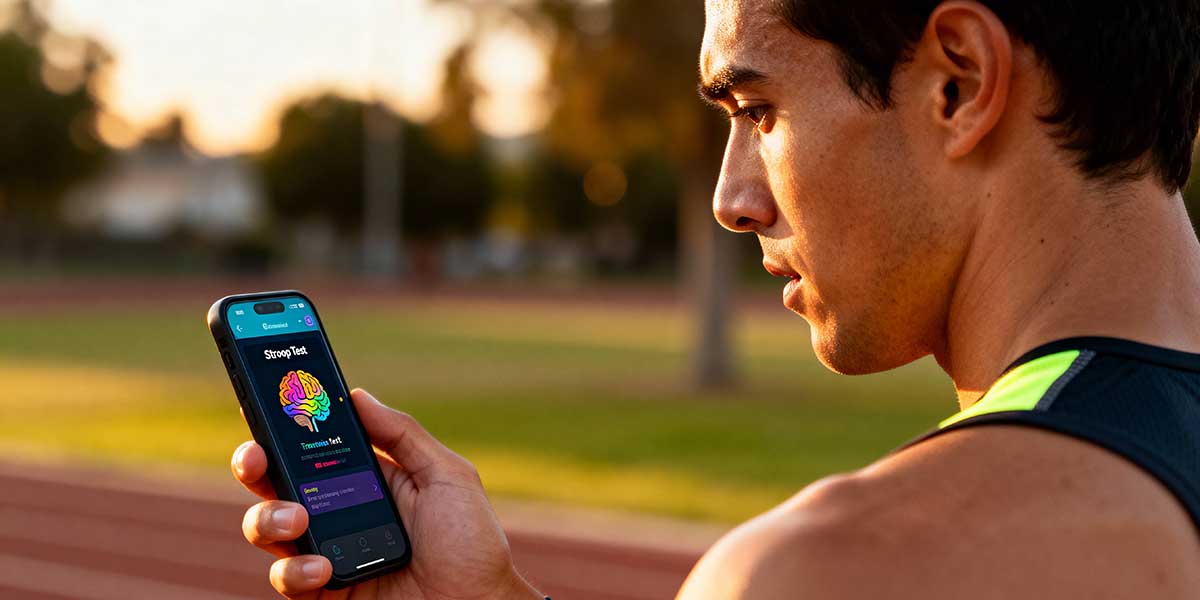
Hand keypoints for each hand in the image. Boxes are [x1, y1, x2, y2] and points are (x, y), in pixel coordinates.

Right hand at [231, 388, 542, 599]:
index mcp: (367, 478)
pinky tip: (322, 569)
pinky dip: (295, 571)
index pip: (314, 446)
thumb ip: (403, 436)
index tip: (266, 403)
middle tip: (255, 458)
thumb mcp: (448, 478)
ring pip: (266, 527)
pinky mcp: (323, 593)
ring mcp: (327, 552)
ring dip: (268, 518)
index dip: (284, 425)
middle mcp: (339, 511)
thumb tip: (358, 396)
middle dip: (253, 463)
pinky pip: (286, 578)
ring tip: (299, 520)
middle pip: (275, 481)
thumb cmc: (472, 544)